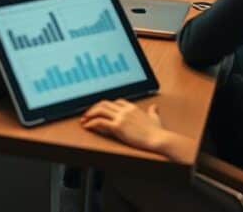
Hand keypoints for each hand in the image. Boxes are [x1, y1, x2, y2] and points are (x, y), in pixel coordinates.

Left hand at [80, 99, 194, 161]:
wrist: (158, 139)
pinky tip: (87, 126)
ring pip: (100, 110)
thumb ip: (153, 112)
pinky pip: (100, 122)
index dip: (106, 105)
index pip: (116, 102)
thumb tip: (154, 107)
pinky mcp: (118, 127)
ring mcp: (121, 118)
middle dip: (94, 108)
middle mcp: (125, 110)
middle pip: (105, 103)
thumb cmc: (157, 132)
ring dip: (89, 114)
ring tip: (84, 120)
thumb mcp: (155, 118)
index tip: (101, 111)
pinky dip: (91, 123)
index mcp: (132, 107)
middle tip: (87, 114)